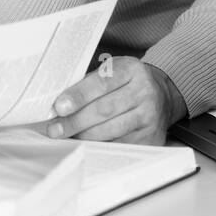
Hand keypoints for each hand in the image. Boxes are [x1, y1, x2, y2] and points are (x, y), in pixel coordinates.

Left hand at [46, 57, 186, 145]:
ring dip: (84, 136)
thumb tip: (58, 105)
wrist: (161, 95)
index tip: (59, 107)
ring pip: (111, 130)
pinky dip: (99, 146)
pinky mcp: (152, 137)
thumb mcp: (111, 71)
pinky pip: (120, 145)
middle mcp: (145, 91)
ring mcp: (150, 116)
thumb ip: (87, 84)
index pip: (102, 83)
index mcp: (132, 69)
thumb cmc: (126, 83)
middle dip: (75, 121)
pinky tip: (86, 144)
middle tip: (54, 129)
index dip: (79, 96)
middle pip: (105, 109)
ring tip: (66, 136)